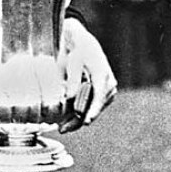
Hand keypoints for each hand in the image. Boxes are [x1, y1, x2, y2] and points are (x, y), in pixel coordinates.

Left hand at [59, 17, 117, 133]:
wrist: (82, 42)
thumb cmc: (76, 49)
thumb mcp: (73, 60)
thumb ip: (73, 79)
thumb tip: (71, 97)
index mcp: (102, 74)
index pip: (99, 96)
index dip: (92, 111)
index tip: (85, 122)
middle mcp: (108, 84)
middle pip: (95, 107)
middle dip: (79, 120)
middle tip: (63, 129)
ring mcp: (106, 90)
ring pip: (93, 110)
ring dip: (78, 119)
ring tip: (62, 127)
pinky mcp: (102, 94)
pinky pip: (91, 107)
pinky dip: (80, 114)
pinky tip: (67, 121)